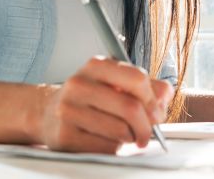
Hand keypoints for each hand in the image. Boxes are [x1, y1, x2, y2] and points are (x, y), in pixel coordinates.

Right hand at [39, 56, 173, 153]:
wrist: (47, 112)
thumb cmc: (90, 98)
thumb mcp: (115, 82)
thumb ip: (146, 86)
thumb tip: (165, 96)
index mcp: (96, 65)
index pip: (136, 78)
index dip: (153, 99)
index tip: (156, 112)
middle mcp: (79, 84)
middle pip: (130, 108)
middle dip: (147, 126)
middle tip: (148, 133)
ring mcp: (69, 110)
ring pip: (120, 130)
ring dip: (130, 138)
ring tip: (125, 135)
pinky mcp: (65, 135)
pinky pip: (105, 147)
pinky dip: (115, 148)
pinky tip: (107, 141)